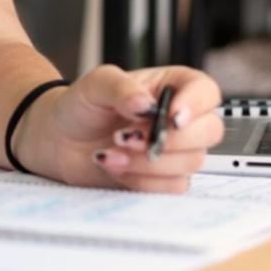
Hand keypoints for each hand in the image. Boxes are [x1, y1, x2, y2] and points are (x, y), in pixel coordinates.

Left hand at [17, 65, 222, 192]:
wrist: (60, 139)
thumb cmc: (82, 105)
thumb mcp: (96, 84)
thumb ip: (121, 89)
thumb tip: (146, 104)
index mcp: (172, 86)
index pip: (206, 91)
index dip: (196, 105)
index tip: (172, 117)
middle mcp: (180, 118)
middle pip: (209, 131)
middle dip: (169, 139)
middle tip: (127, 136)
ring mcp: (175, 150)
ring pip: (191, 162)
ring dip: (148, 161)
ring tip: (110, 151)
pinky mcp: (164, 178)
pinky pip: (172, 186)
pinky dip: (141, 179)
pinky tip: (114, 166)